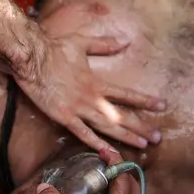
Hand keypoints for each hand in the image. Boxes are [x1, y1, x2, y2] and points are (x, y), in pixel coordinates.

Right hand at [14, 32, 164, 151]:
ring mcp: (78, 110)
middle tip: (157, 138)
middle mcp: (91, 99)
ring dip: (125, 137)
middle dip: (140, 127)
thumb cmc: (55, 49)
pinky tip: (108, 152)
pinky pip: (82, 134)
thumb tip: (125, 41)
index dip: (145, 101)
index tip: (161, 105)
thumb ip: (105, 45)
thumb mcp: (82, 43)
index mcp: (97, 83)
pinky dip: (96, 144)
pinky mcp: (63, 117)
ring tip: (141, 145)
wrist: (32, 59)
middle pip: (120, 116)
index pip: (127, 94)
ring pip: (106, 128)